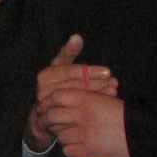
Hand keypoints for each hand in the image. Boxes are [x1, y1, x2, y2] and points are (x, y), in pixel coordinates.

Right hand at [25, 35, 122, 155]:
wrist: (42, 114)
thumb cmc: (57, 84)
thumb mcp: (61, 66)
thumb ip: (68, 52)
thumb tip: (77, 36)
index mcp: (45, 75)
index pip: (70, 71)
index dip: (90, 71)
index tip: (108, 71)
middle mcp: (43, 91)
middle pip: (75, 85)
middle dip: (97, 83)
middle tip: (114, 81)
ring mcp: (47, 106)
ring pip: (77, 98)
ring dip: (98, 94)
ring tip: (114, 89)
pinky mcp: (53, 119)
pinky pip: (76, 111)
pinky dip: (93, 106)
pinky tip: (106, 101)